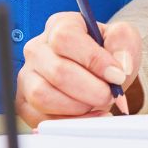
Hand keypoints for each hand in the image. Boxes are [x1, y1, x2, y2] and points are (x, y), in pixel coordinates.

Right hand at [17, 12, 138, 125]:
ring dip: (79, 107)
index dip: (94, 60)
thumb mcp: (123, 37)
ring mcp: (27, 76)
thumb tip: (119, 66)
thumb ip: (123, 42)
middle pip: (57, 71)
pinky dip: (69, 122)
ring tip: (98, 104)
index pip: (66, 38)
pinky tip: (89, 115)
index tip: (117, 75)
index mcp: (59, 25)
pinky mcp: (25, 102)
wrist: (100, 72)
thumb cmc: (108, 52)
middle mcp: (37, 49)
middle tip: (111, 96)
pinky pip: (40, 118)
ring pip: (43, 96)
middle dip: (92, 90)